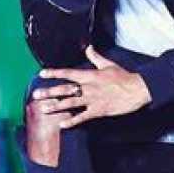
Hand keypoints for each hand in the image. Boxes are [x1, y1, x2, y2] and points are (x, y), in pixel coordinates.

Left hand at [35, 46, 151, 127]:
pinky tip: (61, 125)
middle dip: (50, 92)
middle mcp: (88, 87)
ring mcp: (92, 100)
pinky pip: (82, 117)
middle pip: (65, 89)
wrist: (137, 90)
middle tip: (36, 95)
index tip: (41, 73)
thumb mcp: (108, 64)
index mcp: (90, 75)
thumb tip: (88, 47)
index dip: (54, 73)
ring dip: (56, 106)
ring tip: (44, 109)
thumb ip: (95, 57)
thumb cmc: (123, 77)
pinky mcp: (98, 111)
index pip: (69, 73)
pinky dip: (72, 121)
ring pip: (70, 103)